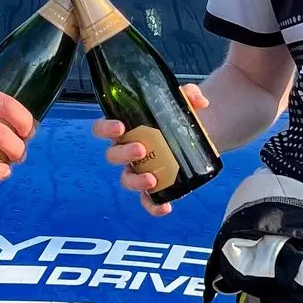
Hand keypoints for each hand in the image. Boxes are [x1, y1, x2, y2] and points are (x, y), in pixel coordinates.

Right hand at [92, 82, 208, 215]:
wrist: (192, 135)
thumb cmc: (174, 117)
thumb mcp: (180, 102)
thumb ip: (189, 95)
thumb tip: (200, 101)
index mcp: (126, 127)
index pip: (103, 128)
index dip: (106, 128)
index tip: (120, 127)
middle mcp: (126, 150)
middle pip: (112, 155)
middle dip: (124, 153)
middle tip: (141, 149)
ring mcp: (137, 170)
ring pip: (125, 179)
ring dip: (135, 181)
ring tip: (151, 178)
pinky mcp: (152, 186)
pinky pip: (146, 200)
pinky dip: (153, 206)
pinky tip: (165, 207)